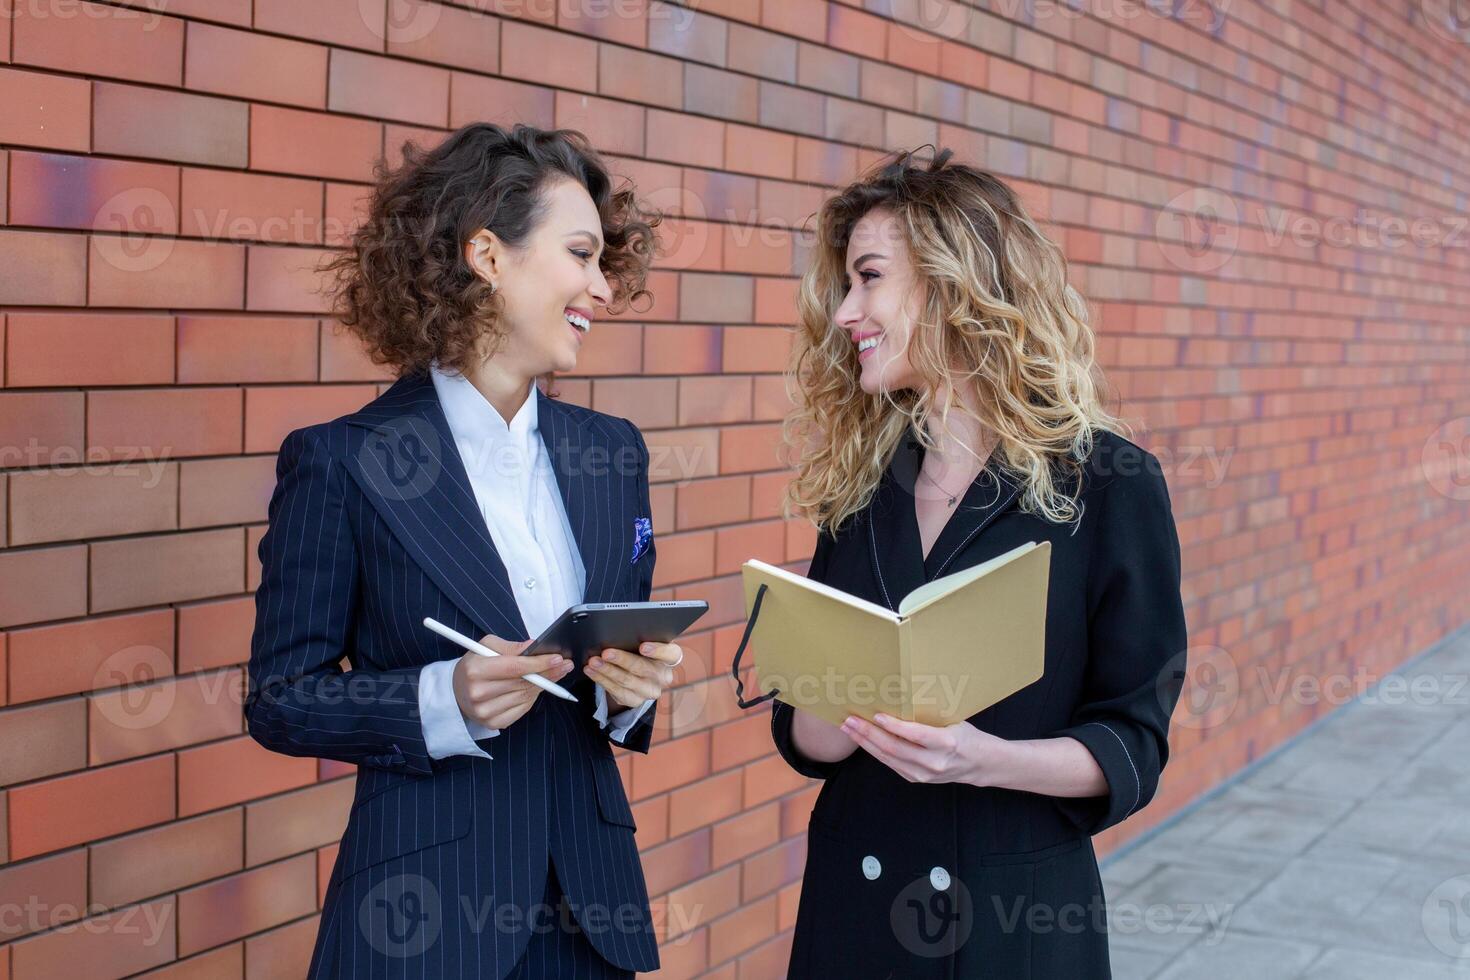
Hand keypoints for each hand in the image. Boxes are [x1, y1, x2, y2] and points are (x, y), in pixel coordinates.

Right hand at [451, 634, 573, 729]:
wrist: (456, 690)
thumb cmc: (475, 665)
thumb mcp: (487, 647)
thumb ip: (511, 646)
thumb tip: (533, 646)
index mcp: (475, 670)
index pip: (514, 667)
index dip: (538, 663)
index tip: (557, 658)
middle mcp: (478, 693)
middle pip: (523, 682)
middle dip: (548, 673)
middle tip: (565, 665)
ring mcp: (485, 711)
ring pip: (525, 696)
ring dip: (543, 685)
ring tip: (553, 674)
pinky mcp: (493, 723)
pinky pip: (523, 709)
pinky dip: (532, 697)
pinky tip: (536, 688)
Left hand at [584, 642, 681, 709]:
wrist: (639, 673)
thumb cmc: (641, 650)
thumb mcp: (644, 641)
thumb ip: (638, 637)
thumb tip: (617, 632)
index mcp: (671, 657)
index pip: (670, 653)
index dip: (658, 650)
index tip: (643, 646)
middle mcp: (664, 676)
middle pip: (643, 668)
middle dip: (622, 659)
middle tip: (606, 652)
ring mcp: (650, 691)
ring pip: (627, 681)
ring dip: (607, 671)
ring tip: (593, 661)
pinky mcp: (636, 701)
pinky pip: (617, 692)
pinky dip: (602, 680)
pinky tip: (591, 671)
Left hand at [839, 713, 1014, 786]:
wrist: (980, 764)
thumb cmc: (966, 735)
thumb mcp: (953, 721)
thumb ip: (928, 717)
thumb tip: (898, 698)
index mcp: (946, 743)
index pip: (915, 735)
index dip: (894, 726)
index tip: (876, 714)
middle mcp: (934, 762)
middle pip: (895, 748)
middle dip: (869, 733)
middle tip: (850, 719)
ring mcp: (924, 774)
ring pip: (889, 758)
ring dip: (866, 743)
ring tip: (850, 729)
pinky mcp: (917, 779)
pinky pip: (891, 764)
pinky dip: (875, 751)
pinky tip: (863, 740)